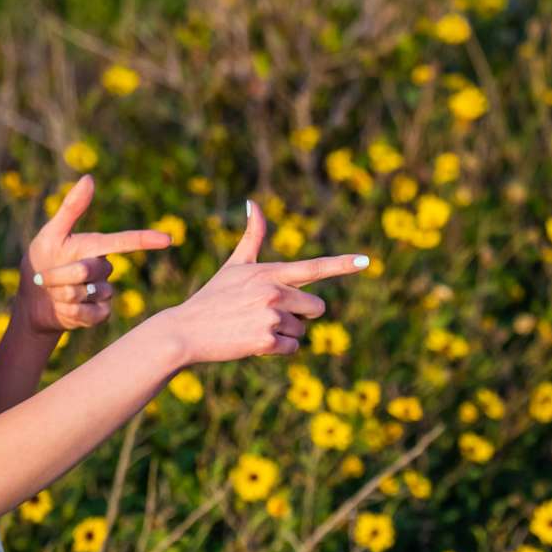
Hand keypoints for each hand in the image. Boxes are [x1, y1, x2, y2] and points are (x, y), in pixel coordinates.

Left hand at [15, 172, 178, 334]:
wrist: (33, 300)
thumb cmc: (41, 262)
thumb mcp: (51, 234)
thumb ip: (72, 208)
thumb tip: (90, 177)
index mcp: (95, 247)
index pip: (125, 242)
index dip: (146, 239)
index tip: (167, 239)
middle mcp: (104, 268)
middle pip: (89, 270)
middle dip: (61, 275)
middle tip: (45, 277)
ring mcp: (105, 292)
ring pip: (89, 293)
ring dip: (63, 295)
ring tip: (54, 294)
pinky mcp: (100, 314)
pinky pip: (91, 314)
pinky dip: (71, 312)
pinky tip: (63, 309)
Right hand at [156, 198, 368, 364]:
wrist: (185, 331)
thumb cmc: (213, 297)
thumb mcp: (234, 265)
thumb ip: (253, 237)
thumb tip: (255, 202)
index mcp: (270, 272)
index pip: (313, 267)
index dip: (343, 264)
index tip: (366, 261)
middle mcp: (274, 291)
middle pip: (316, 307)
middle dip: (300, 315)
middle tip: (269, 314)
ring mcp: (271, 316)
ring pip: (301, 331)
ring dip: (283, 334)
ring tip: (253, 327)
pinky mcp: (266, 340)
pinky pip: (291, 348)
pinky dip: (276, 349)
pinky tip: (252, 342)